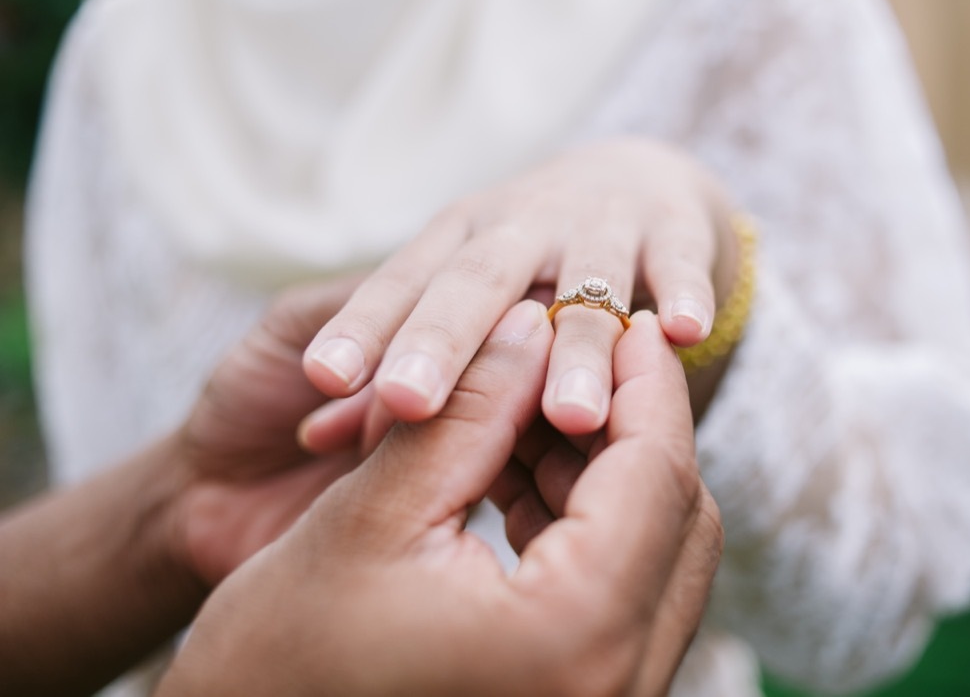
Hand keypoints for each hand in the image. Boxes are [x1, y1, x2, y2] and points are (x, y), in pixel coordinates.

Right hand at [159, 306, 722, 696]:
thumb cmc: (278, 656)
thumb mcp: (372, 515)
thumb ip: (467, 408)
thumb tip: (534, 324)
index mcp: (570, 635)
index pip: (657, 476)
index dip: (648, 384)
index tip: (627, 321)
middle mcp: (614, 686)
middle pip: (680, 518)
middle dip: (636, 425)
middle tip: (583, 360)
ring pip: (661, 556)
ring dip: (611, 474)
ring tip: (540, 409)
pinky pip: (626, 598)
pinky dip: (591, 528)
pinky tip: (528, 477)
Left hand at [300, 137, 738, 446]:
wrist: (638, 181)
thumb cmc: (530, 263)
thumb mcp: (463, 295)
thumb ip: (399, 365)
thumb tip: (313, 439)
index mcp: (458, 241)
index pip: (403, 284)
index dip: (364, 328)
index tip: (321, 378)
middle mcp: (521, 226)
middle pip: (477, 281)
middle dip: (444, 341)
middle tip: (406, 402)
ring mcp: (598, 223)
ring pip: (586, 284)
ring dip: (578, 347)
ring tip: (571, 415)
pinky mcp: (671, 228)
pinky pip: (678, 259)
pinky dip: (683, 290)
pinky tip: (686, 332)